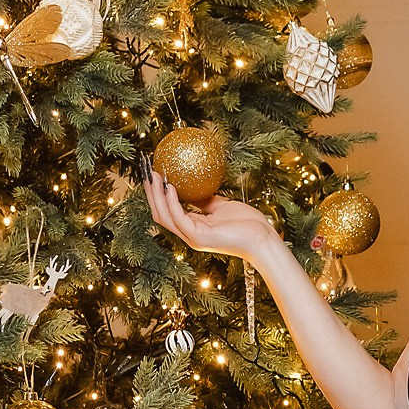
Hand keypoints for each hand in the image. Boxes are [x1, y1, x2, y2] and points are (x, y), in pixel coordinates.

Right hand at [145, 173, 280, 266]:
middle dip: (150, 192)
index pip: (167, 211)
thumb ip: (204, 200)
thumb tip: (192, 184)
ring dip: (156, 195)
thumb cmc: (246, 223)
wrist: (262, 238)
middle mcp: (189, 234)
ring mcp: (192, 237)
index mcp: (193, 228)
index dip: (156, 194)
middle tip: (146, 170)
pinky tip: (170, 186)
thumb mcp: (221, 206)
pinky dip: (172, 202)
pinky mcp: (198, 237)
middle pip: (160, 214)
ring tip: (155, 175)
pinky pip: (179, 217)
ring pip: (164, 216)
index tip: (153, 173)